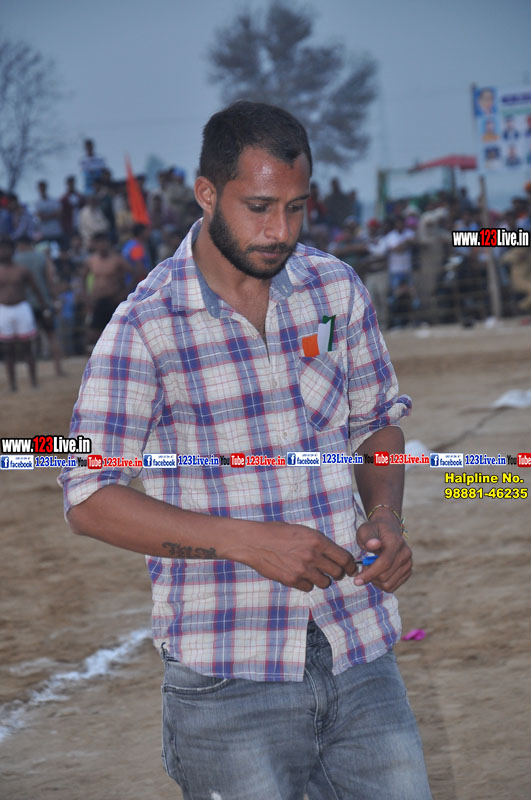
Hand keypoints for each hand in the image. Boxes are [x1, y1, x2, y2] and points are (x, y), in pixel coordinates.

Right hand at [239, 521, 357, 592]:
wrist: (255, 541)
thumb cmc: (277, 532)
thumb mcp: (302, 531)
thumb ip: (318, 542)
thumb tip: (332, 553)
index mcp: (317, 541)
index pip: (344, 558)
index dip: (350, 566)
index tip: (351, 569)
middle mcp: (312, 556)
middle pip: (337, 573)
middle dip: (337, 573)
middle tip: (332, 572)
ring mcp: (302, 570)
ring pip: (324, 583)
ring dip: (322, 579)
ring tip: (313, 573)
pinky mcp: (292, 580)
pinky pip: (308, 587)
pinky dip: (306, 584)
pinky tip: (299, 576)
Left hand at [354, 513, 411, 592]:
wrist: (387, 529)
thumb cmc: (373, 531)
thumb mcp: (365, 531)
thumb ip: (368, 538)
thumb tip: (374, 544)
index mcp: (396, 542)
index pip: (384, 563)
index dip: (370, 574)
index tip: (356, 581)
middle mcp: (405, 553)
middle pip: (386, 576)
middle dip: (370, 576)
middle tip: (363, 566)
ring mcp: (408, 564)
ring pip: (388, 584)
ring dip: (375, 581)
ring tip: (370, 568)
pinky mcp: (407, 572)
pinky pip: (392, 587)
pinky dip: (381, 584)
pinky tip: (376, 573)